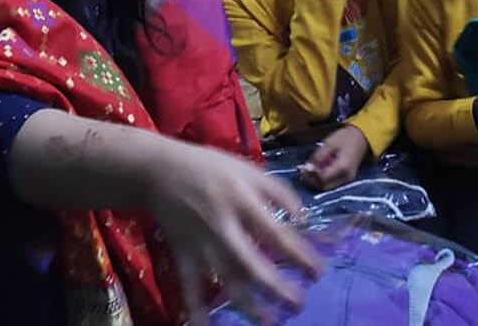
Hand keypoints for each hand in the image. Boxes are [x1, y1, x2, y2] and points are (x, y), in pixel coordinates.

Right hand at [145, 141, 322, 323]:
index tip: (317, 273)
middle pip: (253, 265)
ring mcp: (202, 243)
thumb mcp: (247, 169)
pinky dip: (196, 308)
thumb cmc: (209, 167)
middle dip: (277, 289)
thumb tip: (303, 217)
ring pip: (226, 280)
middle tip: (298, 304)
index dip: (300, 256)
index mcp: (242, 201)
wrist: (160, 170)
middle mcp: (224, 226)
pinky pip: (189, 285)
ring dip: (248, 305)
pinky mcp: (183, 254)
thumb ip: (278, 191)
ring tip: (269, 322)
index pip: (277, 235)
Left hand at [302, 126, 368, 190]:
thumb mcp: (329, 143)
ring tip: (307, 171)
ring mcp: (347, 180)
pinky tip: (316, 171)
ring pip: (327, 187)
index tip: (301, 168)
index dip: (310, 175)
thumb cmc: (345, 138)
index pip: (322, 179)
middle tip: (302, 171)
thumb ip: (318, 156)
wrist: (362, 138)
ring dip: (315, 181)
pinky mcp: (346, 179)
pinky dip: (322, 180)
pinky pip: (331, 183)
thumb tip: (307, 168)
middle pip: (324, 187)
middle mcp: (346, 178)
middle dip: (311, 181)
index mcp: (342, 168)